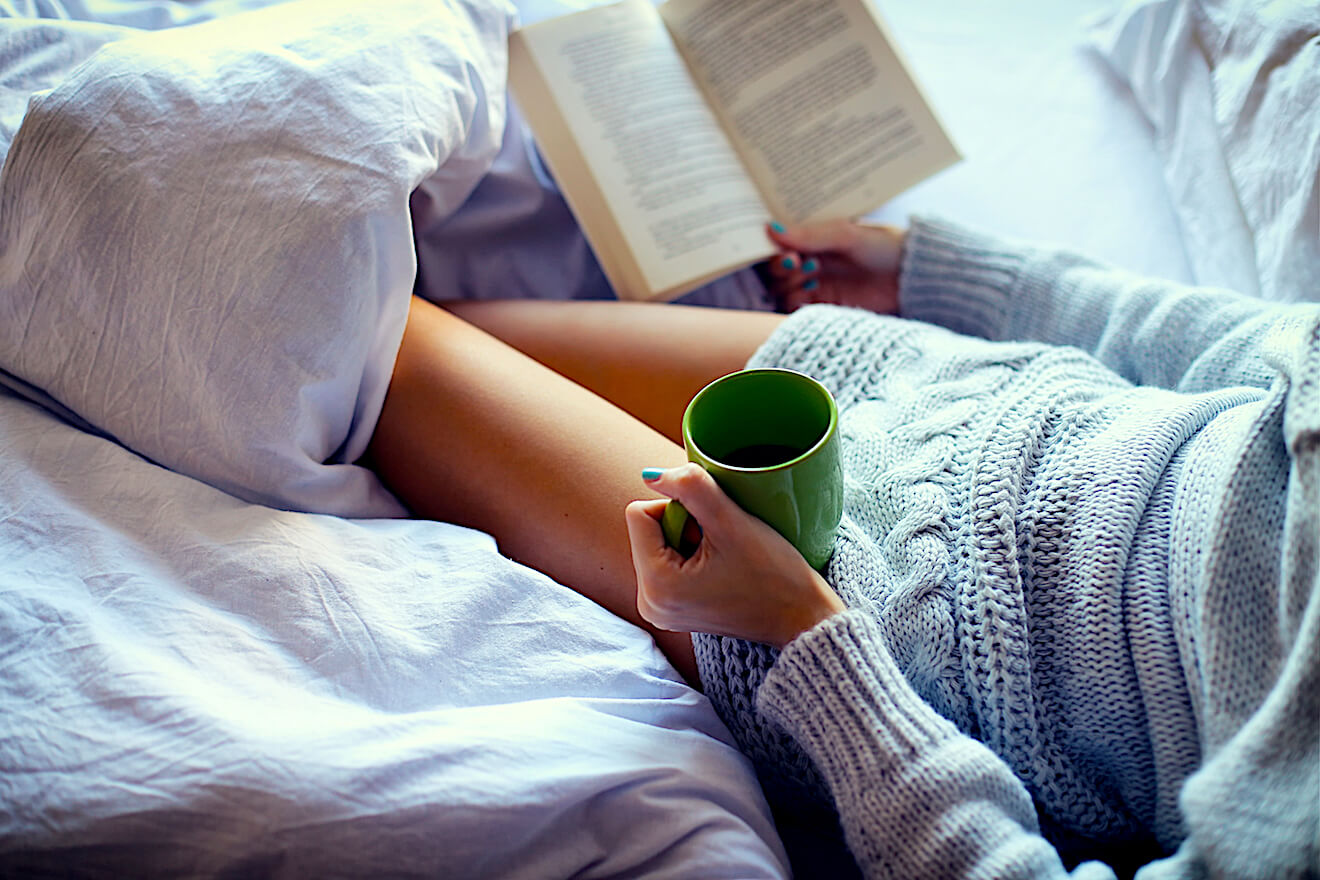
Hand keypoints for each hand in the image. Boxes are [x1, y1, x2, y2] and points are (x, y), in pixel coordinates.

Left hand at [625, 464, 844, 649]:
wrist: (800, 616)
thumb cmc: (773, 574)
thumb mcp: (731, 522)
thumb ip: (691, 488)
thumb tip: (650, 474)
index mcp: (654, 586)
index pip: (639, 513)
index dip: (679, 508)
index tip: (711, 530)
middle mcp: (647, 604)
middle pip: (647, 530)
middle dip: (684, 527)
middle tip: (721, 546)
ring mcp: (658, 609)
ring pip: (658, 543)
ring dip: (689, 540)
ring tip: (724, 558)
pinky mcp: (671, 610)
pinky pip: (666, 563)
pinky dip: (691, 556)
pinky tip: (720, 568)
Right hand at [761, 220, 905, 314]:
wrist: (911, 277)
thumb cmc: (884, 246)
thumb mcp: (847, 234)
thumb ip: (810, 235)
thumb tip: (771, 228)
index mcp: (815, 237)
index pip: (780, 243)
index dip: (775, 248)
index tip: (787, 251)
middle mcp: (811, 259)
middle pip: (776, 268)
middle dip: (781, 267)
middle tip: (798, 263)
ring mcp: (817, 283)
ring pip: (782, 288)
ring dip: (790, 283)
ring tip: (813, 276)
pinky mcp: (824, 304)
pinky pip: (795, 306)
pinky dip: (795, 300)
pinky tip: (811, 292)